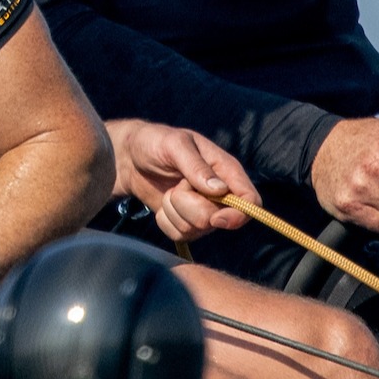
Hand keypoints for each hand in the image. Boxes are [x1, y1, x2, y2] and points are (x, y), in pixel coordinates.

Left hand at [106, 119, 259, 241]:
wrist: (129, 158)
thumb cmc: (155, 143)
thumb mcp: (174, 146)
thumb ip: (196, 166)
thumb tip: (219, 190)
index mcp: (226, 170)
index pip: (250, 200)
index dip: (239, 214)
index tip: (216, 218)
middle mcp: (220, 193)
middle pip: (220, 220)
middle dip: (192, 208)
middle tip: (176, 187)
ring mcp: (204, 210)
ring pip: (197, 229)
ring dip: (175, 212)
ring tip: (169, 190)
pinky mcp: (186, 222)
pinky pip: (180, 235)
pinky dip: (166, 221)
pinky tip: (163, 204)